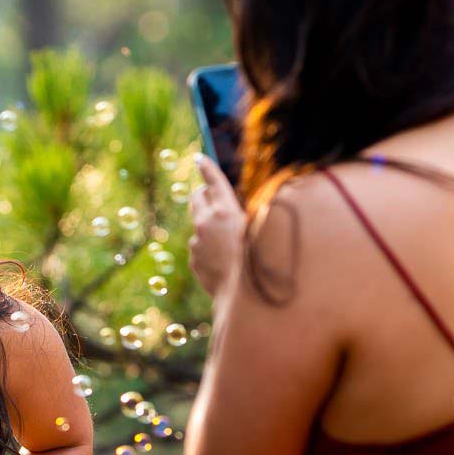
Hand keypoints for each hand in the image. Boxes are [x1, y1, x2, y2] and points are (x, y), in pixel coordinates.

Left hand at [187, 153, 245, 297]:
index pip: (214, 181)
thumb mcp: (258, 231)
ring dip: (209, 226)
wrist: (243, 296)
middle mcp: (206, 222)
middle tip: (208, 195)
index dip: (207, 168)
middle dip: (202, 194)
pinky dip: (209, 248)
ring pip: (200, 224)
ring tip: (229, 242)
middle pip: (197, 197)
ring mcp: (197, 240)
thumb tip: (230, 209)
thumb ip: (242, 216)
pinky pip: (200, 247)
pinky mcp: (193, 257)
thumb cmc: (259, 261)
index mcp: (226, 210)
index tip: (199, 158)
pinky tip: (225, 261)